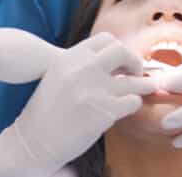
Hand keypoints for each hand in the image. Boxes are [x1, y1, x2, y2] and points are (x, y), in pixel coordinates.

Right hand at [0, 32, 156, 175]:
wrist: (33, 140)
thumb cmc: (43, 113)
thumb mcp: (56, 77)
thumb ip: (78, 67)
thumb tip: (107, 65)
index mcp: (69, 58)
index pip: (105, 40)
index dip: (118, 49)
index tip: (121, 61)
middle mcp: (83, 68)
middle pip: (122, 52)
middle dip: (134, 61)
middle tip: (136, 72)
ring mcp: (95, 89)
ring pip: (134, 80)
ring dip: (144, 84)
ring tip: (148, 87)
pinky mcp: (106, 110)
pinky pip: (133, 101)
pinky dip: (134, 104)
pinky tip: (128, 108)